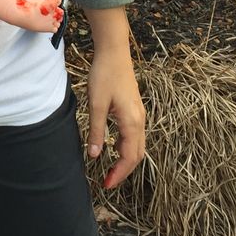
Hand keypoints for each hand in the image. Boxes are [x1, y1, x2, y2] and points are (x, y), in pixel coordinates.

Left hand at [86, 46, 144, 188]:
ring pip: (138, 145)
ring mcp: (139, 114)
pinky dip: (127, 147)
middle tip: (107, 181)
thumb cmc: (104, 75)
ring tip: (111, 168)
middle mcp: (140, 120)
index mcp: (132, 122)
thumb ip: (97, 131)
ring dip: (126, 159)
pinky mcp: (135, 108)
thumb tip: (95, 155)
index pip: (128, 157)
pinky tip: (115, 146)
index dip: (118, 174)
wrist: (114, 51)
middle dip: (124, 171)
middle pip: (137, 154)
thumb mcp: (96, 103)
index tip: (105, 184)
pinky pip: (135, 134)